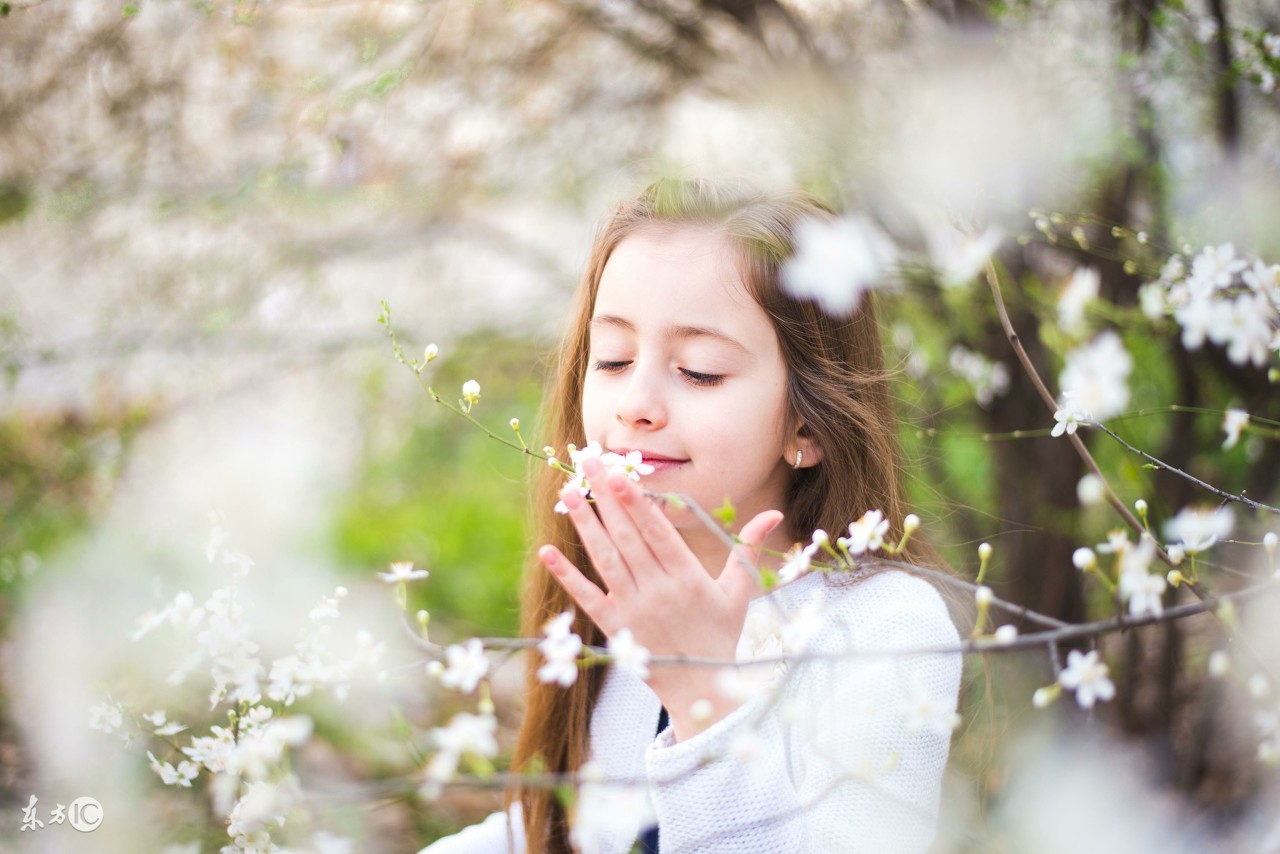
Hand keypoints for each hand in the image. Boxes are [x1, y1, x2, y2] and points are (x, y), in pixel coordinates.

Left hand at [538, 456, 783, 740]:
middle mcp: (658, 590)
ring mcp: (633, 609)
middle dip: (607, 498)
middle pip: (627, 537)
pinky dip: (566, 575)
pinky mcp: (614, 627)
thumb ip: (748, 549)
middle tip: (588, 464)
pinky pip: (587, 597)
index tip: (621, 475)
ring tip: (567, 493)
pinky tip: (546, 551)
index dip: (637, 503)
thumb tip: (774, 513)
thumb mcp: (740, 592)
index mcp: (689, 578)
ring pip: (605, 559)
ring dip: (584, 525)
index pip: (658, 533)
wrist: (701, 688)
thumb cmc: (721, 635)